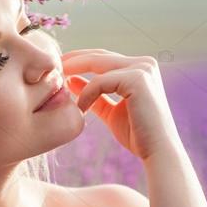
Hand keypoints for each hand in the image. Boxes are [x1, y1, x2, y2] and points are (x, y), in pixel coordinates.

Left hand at [60, 49, 181, 160]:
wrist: (157, 151)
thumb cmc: (137, 134)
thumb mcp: (109, 111)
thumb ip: (93, 95)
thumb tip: (71, 80)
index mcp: (140, 68)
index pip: (102, 57)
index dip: (78, 61)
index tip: (56, 69)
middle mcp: (144, 63)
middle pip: (98, 55)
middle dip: (71, 61)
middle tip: (49, 70)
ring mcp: (143, 68)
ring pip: (97, 64)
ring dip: (73, 73)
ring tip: (57, 85)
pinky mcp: (138, 79)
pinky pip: (100, 81)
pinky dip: (86, 94)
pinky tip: (79, 108)